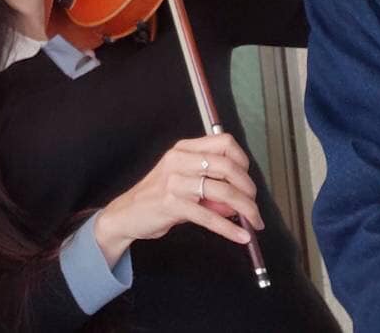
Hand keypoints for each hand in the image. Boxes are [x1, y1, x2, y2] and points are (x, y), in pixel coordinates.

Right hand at [93, 134, 263, 265]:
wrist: (126, 214)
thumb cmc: (157, 197)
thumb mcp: (184, 184)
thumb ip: (211, 189)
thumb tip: (240, 202)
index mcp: (184, 149)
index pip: (224, 143)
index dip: (243, 161)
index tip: (248, 181)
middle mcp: (179, 160)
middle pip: (227, 166)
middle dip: (248, 188)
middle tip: (254, 205)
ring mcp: (174, 181)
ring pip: (222, 191)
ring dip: (245, 209)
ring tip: (253, 223)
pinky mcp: (171, 203)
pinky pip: (208, 216)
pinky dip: (229, 228)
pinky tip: (240, 236)